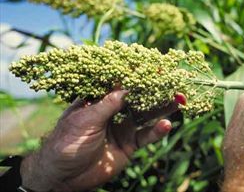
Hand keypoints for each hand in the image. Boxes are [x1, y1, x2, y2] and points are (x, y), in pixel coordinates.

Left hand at [20, 90, 184, 191]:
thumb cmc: (66, 143)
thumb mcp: (85, 120)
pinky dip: (157, 131)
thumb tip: (126, 88)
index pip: (120, 84)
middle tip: (172, 81)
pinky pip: (145, 136)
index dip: (136, 75)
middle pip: (137, 98)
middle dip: (154, 90)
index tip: (152, 67)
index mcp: (99, 100)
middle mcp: (114, 111)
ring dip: (162, 108)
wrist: (64, 176)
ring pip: (146, 115)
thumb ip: (107, 105)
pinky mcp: (129, 145)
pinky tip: (167, 125)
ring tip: (179, 99)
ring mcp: (123, 127)